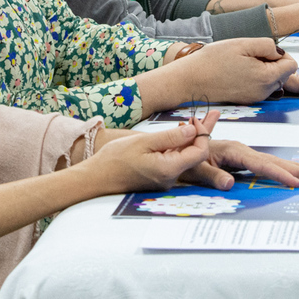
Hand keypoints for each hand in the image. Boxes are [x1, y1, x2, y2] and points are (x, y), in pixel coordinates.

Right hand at [89, 112, 217, 191]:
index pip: (200, 152)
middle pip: (194, 156)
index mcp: (168, 169)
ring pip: (184, 158)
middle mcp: (170, 178)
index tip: (192, 120)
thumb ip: (171, 137)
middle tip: (196, 118)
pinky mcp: (159, 178)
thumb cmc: (116, 158)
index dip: (201, 134)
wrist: (97, 177)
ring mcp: (165, 180)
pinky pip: (174, 161)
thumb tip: (194, 131)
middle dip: (197, 136)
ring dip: (186, 141)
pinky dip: (176, 148)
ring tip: (187, 123)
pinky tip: (172, 136)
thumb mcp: (144, 142)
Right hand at [174, 37, 296, 104]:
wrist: (190, 80)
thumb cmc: (213, 60)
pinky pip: (260, 86)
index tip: (262, 49)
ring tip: (241, 62)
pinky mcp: (246, 100)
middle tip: (250, 54)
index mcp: (266, 78)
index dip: (280, 53)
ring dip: (263, 69)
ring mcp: (255, 98)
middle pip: (283, 74)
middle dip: (273, 62)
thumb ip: (267, 45)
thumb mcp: (242, 43)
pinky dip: (254, 77)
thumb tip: (279, 53)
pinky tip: (236, 71)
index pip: (292, 64)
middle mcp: (264, 92)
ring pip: (272, 80)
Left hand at [179, 132, 298, 190]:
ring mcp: (243, 154)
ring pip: (272, 161)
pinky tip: (293, 172)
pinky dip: (282, 168)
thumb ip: (210, 175)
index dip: (278, 174)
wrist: (177, 148)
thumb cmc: (184, 157)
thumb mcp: (193, 167)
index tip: (295, 182)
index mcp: (232, 150)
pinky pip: (266, 165)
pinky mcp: (243, 159)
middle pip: (272, 160)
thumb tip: (229, 184)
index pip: (259, 164)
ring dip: (293, 167)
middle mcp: (241, 150)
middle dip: (295, 169)